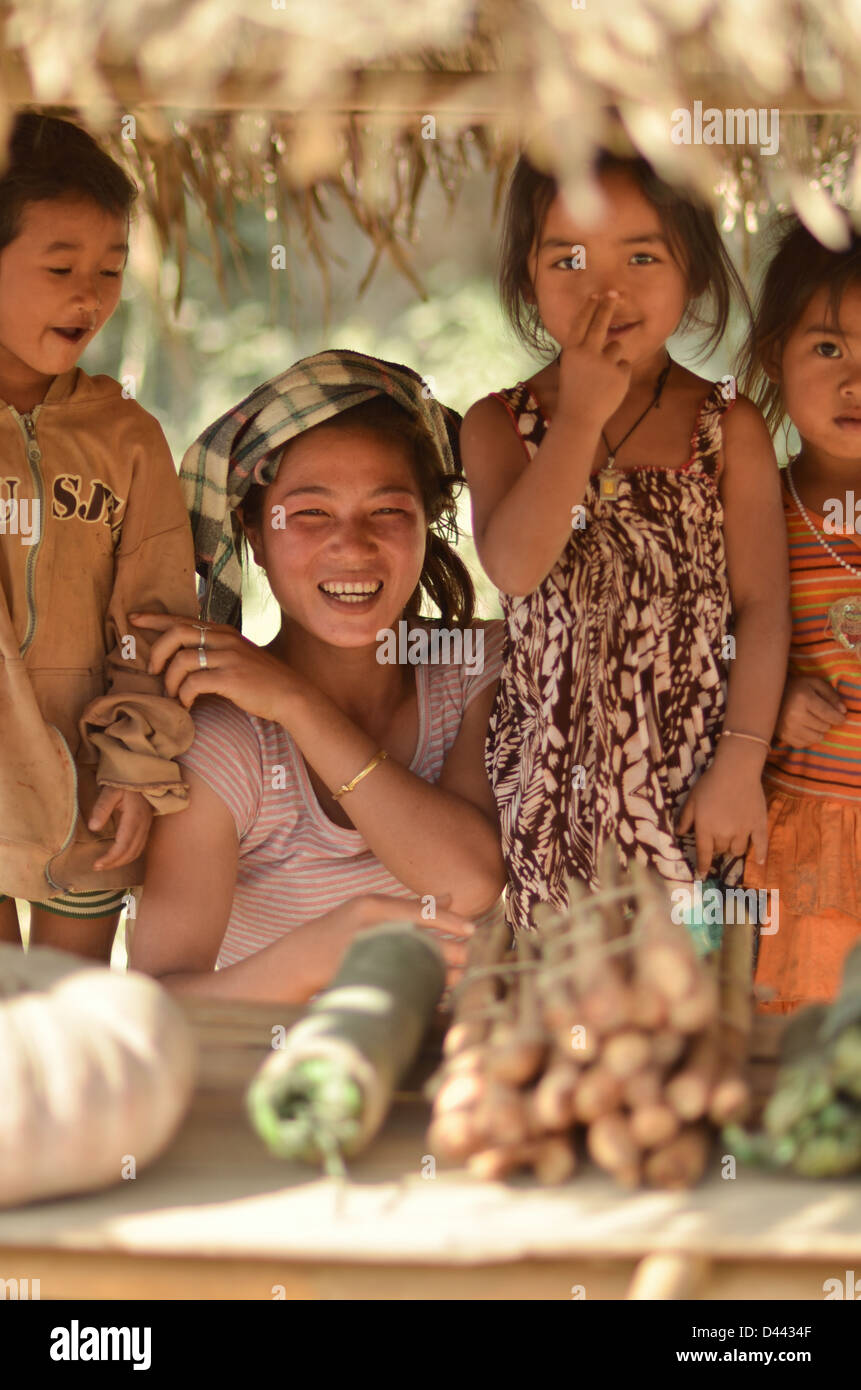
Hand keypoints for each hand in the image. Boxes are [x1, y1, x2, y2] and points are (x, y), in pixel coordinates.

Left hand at [89, 787, 152, 870]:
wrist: (143, 774)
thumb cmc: (124, 781)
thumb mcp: (110, 791)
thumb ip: (102, 808)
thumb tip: (93, 828)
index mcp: (134, 818)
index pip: (123, 845)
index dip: (110, 858)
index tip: (96, 864)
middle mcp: (143, 825)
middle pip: (131, 852)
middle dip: (114, 863)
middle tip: (97, 867)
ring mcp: (146, 826)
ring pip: (136, 851)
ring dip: (122, 861)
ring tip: (105, 864)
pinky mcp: (146, 826)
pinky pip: (139, 846)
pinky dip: (128, 855)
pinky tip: (118, 856)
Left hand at [130, 612, 302, 722]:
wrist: (290, 694)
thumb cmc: (262, 680)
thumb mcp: (238, 656)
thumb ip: (214, 650)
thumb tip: (183, 656)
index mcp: (223, 632)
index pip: (183, 619)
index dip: (155, 618)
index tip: (133, 619)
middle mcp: (225, 639)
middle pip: (177, 633)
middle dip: (157, 652)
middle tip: (153, 671)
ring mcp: (228, 657)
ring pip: (182, 659)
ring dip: (170, 680)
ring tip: (173, 695)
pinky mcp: (230, 677)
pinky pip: (194, 682)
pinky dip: (184, 695)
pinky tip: (187, 705)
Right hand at [314, 892, 475, 991]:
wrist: (299, 957)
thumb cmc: (343, 931)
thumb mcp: (372, 911)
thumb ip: (409, 907)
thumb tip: (449, 898)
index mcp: (372, 905)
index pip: (417, 910)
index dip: (447, 921)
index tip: (472, 929)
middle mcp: (366, 925)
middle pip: (417, 938)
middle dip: (450, 951)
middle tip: (475, 958)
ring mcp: (360, 952)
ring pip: (409, 963)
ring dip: (438, 973)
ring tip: (462, 979)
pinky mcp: (357, 976)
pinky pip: (395, 982)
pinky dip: (417, 987)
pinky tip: (436, 993)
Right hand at [557, 291, 633, 428]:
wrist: (580, 417)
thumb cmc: (574, 393)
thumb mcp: (572, 368)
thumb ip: (585, 351)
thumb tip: (603, 334)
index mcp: (572, 351)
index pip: (582, 322)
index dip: (589, 308)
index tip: (596, 295)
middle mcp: (588, 353)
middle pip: (601, 323)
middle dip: (607, 305)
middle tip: (614, 293)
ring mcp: (605, 363)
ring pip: (616, 347)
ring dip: (612, 358)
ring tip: (602, 378)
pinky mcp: (621, 373)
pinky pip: (624, 365)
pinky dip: (619, 375)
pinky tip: (609, 387)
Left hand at [676, 761, 768, 874]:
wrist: (736, 770)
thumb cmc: (710, 783)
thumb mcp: (692, 800)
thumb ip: (685, 819)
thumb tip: (680, 834)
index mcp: (706, 829)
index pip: (704, 853)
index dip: (702, 866)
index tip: (701, 876)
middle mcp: (724, 834)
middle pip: (721, 850)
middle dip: (717, 847)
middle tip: (716, 838)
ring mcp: (743, 831)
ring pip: (737, 850)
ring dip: (733, 848)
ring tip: (731, 840)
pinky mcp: (758, 825)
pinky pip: (761, 844)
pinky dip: (760, 854)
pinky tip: (759, 861)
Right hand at [775, 675, 845, 746]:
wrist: (769, 693)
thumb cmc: (796, 687)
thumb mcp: (814, 683)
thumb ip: (831, 695)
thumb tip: (843, 711)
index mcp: (803, 699)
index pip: (828, 714)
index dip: (838, 718)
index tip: (842, 718)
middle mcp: (795, 715)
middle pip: (824, 727)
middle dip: (826, 722)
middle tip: (821, 715)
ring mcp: (788, 727)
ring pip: (816, 738)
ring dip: (818, 731)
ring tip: (813, 722)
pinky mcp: (783, 735)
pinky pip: (804, 744)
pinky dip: (808, 738)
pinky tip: (805, 729)